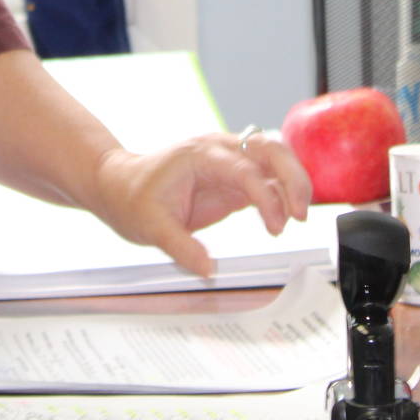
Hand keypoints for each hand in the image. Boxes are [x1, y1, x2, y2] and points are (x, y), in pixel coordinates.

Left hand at [86, 130, 313, 278]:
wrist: (119, 187)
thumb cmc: (131, 198)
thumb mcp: (151, 227)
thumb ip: (181, 248)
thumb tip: (209, 270)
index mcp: (200, 154)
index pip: (246, 169)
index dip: (267, 197)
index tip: (276, 227)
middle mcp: (219, 150)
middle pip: (271, 148)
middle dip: (293, 177)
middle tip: (300, 214)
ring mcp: (228, 162)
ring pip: (275, 158)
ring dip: (294, 182)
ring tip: (298, 216)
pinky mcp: (233, 179)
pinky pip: (267, 178)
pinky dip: (282, 193)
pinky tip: (285, 217)